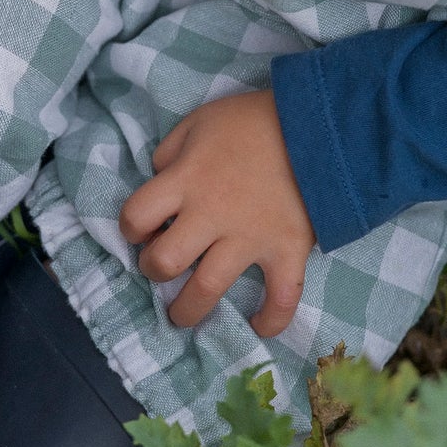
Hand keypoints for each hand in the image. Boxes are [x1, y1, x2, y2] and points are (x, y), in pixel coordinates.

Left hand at [119, 90, 316, 335]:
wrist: (317, 122)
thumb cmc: (253, 120)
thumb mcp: (200, 120)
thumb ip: (172, 150)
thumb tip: (160, 179)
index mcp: (186, 180)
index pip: (136, 216)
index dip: (129, 227)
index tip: (139, 230)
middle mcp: (211, 215)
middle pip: (165, 261)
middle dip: (153, 271)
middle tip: (159, 268)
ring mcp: (250, 238)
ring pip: (207, 289)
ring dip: (188, 309)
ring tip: (183, 314)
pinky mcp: (287, 250)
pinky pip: (280, 297)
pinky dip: (272, 319)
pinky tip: (259, 327)